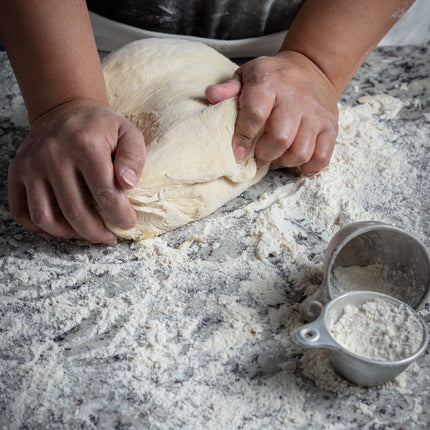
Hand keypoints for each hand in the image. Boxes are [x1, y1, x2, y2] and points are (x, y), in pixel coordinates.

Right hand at [8, 99, 145, 244]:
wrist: (64, 110)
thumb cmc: (101, 127)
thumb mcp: (128, 133)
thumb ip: (133, 158)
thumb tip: (128, 184)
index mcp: (85, 145)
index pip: (104, 193)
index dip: (120, 215)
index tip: (128, 222)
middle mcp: (53, 155)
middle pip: (75, 211)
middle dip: (97, 232)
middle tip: (109, 236)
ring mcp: (31, 165)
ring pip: (45, 218)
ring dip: (70, 234)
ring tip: (87, 232)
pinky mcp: (17, 172)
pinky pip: (22, 212)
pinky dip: (41, 227)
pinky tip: (63, 225)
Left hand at [206, 50, 338, 174]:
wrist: (311, 68)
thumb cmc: (273, 77)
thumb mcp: (248, 74)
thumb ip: (229, 88)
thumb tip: (211, 95)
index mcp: (269, 83)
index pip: (255, 115)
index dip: (243, 139)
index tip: (238, 154)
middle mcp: (295, 98)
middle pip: (280, 138)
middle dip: (264, 155)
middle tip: (257, 157)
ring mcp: (316, 114)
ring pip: (301, 152)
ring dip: (284, 162)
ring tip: (275, 158)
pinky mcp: (330, 127)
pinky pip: (322, 157)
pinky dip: (308, 167)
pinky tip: (296, 161)